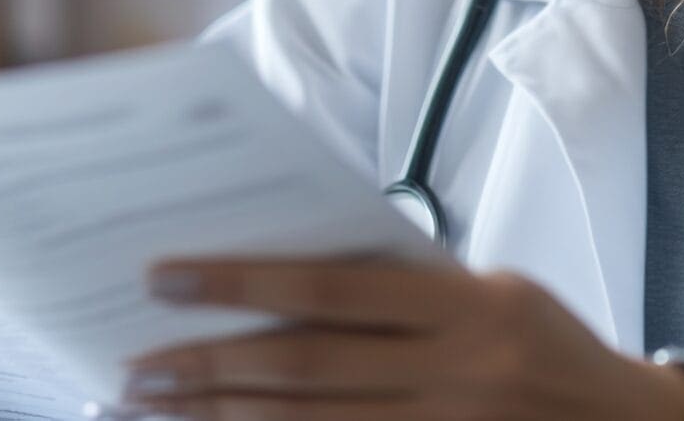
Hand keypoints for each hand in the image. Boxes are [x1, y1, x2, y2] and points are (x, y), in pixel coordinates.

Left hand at [106, 257, 683, 419]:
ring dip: (225, 418)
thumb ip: (404, 288)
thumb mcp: (492, 291)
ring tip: (157, 406)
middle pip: (307, 371)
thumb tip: (287, 281)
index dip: (242, 285)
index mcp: (468, 307)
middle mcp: (457, 374)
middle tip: (137, 364)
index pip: (331, 292)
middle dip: (211, 367)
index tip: (167, 278)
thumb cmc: (546, 345)